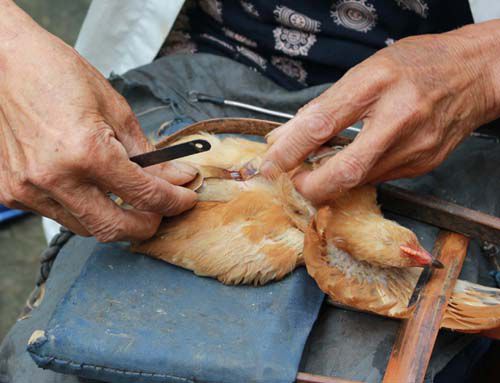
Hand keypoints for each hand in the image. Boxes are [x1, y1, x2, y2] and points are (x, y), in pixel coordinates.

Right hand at [0, 2, 196, 241]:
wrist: (4, 62)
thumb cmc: (57, 74)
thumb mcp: (115, 109)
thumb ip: (147, 153)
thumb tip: (174, 177)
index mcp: (86, 152)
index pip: (145, 195)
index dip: (174, 201)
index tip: (186, 198)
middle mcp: (55, 178)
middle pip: (114, 228)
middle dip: (147, 225)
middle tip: (162, 210)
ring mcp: (29, 189)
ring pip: (86, 228)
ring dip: (114, 219)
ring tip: (128, 198)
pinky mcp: (12, 192)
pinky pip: (59, 216)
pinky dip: (83, 209)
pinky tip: (92, 189)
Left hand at [262, 21, 499, 202]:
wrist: (473, 74)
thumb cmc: (416, 66)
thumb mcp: (364, 73)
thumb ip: (324, 107)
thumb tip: (284, 138)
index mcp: (377, 83)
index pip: (323, 123)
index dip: (290, 150)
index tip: (269, 165)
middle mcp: (400, 119)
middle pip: (346, 169)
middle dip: (311, 186)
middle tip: (293, 182)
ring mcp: (416, 147)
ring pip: (359, 179)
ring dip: (331, 179)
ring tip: (318, 165)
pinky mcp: (423, 165)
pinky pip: (378, 178)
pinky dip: (356, 175)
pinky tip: (353, 161)